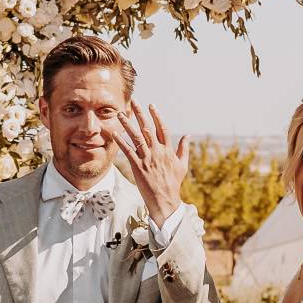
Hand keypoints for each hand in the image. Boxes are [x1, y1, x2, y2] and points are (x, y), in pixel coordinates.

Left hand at [108, 100, 189, 225]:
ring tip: (120, 114)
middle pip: (148, 128)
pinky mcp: (138, 167)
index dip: (157, 116)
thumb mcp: (182, 165)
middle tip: (133, 102)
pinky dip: (121, 142)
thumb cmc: (174, 183)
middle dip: (140, 114)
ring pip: (136, 137)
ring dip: (127, 124)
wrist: (165, 200)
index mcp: (168, 150)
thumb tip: (188, 135)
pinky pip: (128, 152)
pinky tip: (114, 134)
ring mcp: (147, 159)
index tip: (151, 106)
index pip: (162, 128)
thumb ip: (183, 149)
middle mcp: (158, 152)